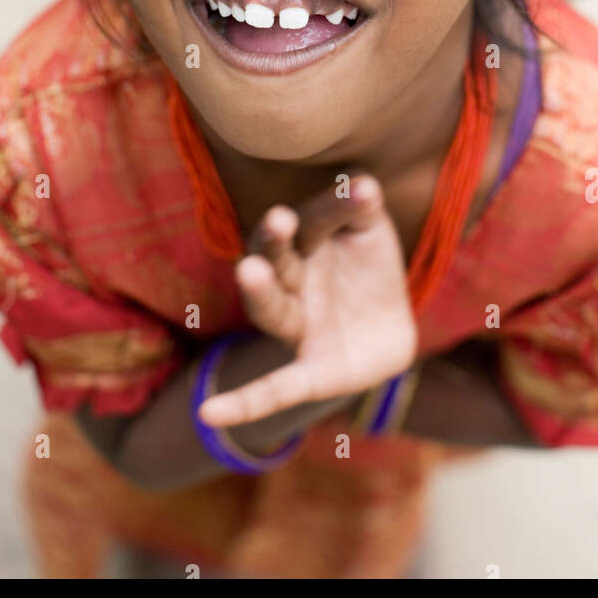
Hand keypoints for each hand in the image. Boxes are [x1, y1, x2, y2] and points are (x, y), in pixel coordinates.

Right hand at [198, 175, 416, 427]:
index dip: (336, 208)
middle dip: (274, 243)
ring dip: (260, 293)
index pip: (314, 223)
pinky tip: (208, 414)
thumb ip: (362, 209)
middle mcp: (293, 284)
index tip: (361, 189)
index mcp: (306, 245)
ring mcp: (299, 327)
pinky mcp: (312, 372)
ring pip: (272, 311)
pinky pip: (275, 389)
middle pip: (276, 262)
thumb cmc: (369, 268)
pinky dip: (243, 403)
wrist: (390, 328)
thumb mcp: (370, 231)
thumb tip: (364, 184)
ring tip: (250, 270)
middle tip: (279, 220)